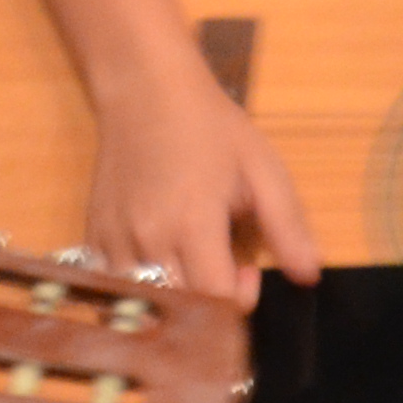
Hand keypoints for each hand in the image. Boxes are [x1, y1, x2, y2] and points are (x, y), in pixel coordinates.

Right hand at [85, 65, 321, 298]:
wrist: (145, 91)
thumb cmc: (210, 128)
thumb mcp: (262, 169)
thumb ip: (287, 226)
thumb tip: (309, 277)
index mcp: (192, 224)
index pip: (216, 302)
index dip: (240, 300)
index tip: (248, 270)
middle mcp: (148, 240)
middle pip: (179, 311)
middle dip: (209, 306)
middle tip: (222, 269)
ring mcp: (114, 240)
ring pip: (142, 305)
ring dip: (172, 300)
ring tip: (189, 267)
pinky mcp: (93, 235)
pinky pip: (112, 287)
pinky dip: (137, 290)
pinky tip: (157, 263)